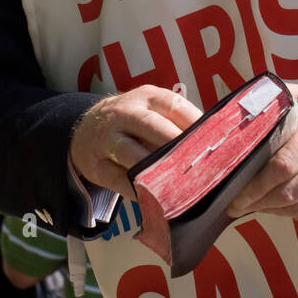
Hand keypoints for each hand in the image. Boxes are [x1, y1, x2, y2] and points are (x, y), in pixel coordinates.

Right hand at [70, 84, 201, 197]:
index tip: (214, 143)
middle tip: (201, 166)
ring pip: (132, 154)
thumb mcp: (150, 109)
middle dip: (177, 147)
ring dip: (156, 170)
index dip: (195, 124)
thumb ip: (176, 122)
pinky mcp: (97, 165)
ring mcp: (108, 139)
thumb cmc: (131, 121)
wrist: (84, 130)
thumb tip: (213, 144)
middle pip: (153, 127)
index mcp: (147, 97)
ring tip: (179, 186)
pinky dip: (138, 190)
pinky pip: (119, 180)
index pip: (174, 106)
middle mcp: (125, 113)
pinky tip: (156, 200)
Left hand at [228, 85, 297, 220]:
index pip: (283, 166)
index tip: (236, 195)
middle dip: (259, 202)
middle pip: (290, 192)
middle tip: (238, 205)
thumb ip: (268, 105)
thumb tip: (228, 119)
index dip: (256, 186)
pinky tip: (280, 206)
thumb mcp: (296, 96)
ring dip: (274, 211)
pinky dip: (295, 213)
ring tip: (256, 206)